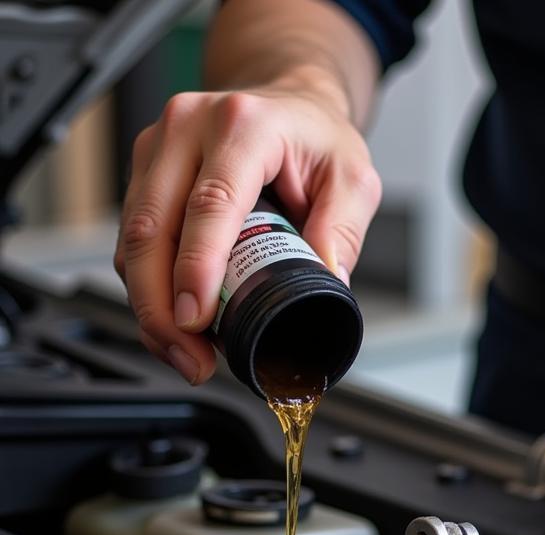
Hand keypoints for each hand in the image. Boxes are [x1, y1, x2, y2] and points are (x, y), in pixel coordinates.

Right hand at [115, 71, 381, 383]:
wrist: (290, 105)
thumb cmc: (318, 139)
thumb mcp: (352, 180)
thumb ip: (343, 232)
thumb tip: (326, 286)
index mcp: (243, 126)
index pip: (210, 204)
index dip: (196, 267)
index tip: (196, 319)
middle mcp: (189, 129)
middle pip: (151, 228)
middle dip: (163, 307)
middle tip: (191, 358)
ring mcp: (159, 149)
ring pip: (132, 240)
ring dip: (150, 308)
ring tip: (185, 355)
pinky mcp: (145, 173)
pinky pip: (133, 242)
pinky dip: (148, 292)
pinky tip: (173, 328)